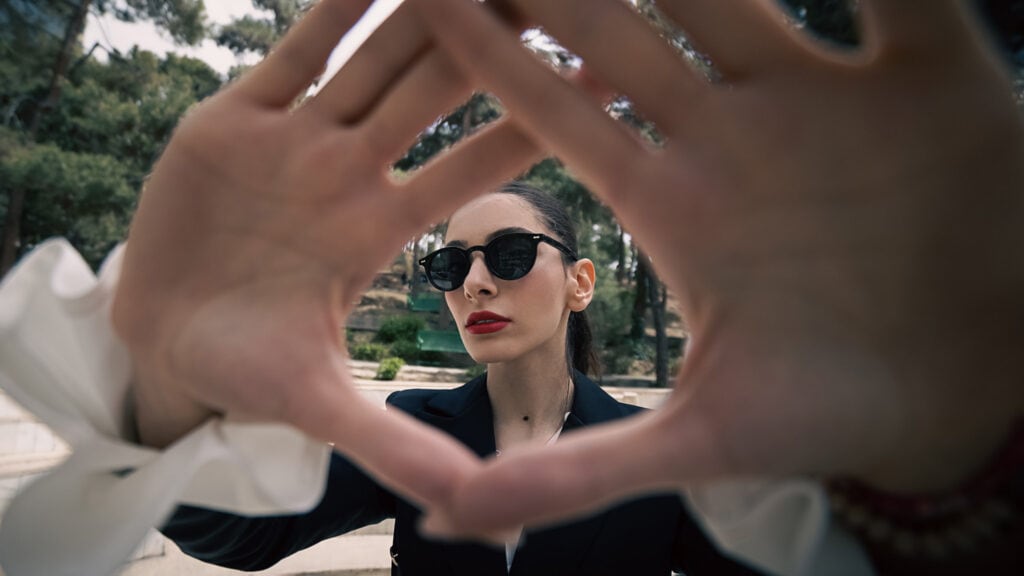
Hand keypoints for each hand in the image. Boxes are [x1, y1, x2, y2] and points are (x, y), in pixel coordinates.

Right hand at [111, 0, 539, 508]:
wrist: (161, 342)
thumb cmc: (245, 371)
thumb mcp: (318, 405)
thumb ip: (392, 444)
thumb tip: (479, 508)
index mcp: (382, 226)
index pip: (476, 162)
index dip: (539, 117)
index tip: (606, 74)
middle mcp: (350, 171)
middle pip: (437, 89)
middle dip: (495, 34)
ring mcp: (296, 138)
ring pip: (373, 57)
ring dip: (428, 7)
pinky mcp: (235, 117)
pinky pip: (290, 50)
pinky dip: (331, 6)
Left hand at [414, 0, 1023, 533]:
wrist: (967, 394)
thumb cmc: (833, 415)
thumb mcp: (697, 446)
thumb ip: (571, 472)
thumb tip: (446, 524)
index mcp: (672, 200)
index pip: (559, 110)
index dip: (490, 54)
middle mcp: (732, 134)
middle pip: (623, 29)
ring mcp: (823, 97)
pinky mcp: (927, 76)